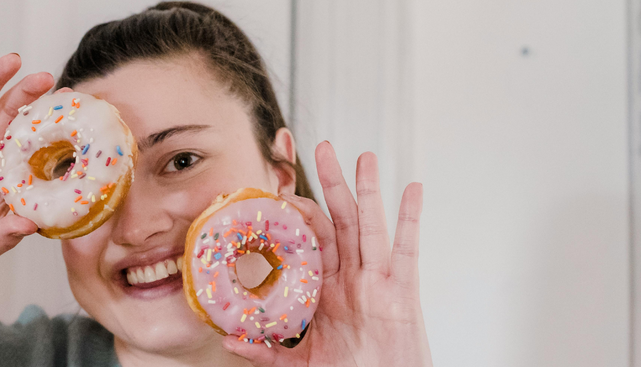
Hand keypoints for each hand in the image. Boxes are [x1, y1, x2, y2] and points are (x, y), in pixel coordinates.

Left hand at [223, 141, 431, 365]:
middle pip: (341, 221)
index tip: (279, 189)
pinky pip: (407, 251)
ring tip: (365, 156)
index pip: (311, 241)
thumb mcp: (300, 362)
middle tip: (320, 147)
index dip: (297, 214)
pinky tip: (413, 189)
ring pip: (371, 227)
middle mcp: (353, 279)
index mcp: (328, 291)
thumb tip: (228, 338)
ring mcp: (379, 283)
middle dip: (331, 183)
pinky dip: (411, 220)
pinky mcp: (402, 294)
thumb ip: (267, 349)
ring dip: (368, 190)